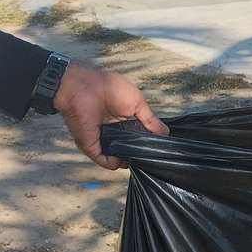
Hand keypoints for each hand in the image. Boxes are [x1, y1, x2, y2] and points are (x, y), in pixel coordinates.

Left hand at [52, 63, 168, 170]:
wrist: (86, 87)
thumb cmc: (110, 89)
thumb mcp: (137, 102)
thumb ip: (151, 120)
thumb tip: (165, 134)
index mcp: (124, 122)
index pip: (138, 138)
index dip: (147, 144)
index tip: (158, 149)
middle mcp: (114, 133)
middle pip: (129, 150)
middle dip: (138, 155)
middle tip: (149, 157)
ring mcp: (102, 141)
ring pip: (117, 158)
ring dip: (127, 161)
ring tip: (136, 159)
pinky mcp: (92, 146)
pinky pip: (104, 161)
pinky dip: (113, 164)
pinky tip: (121, 160)